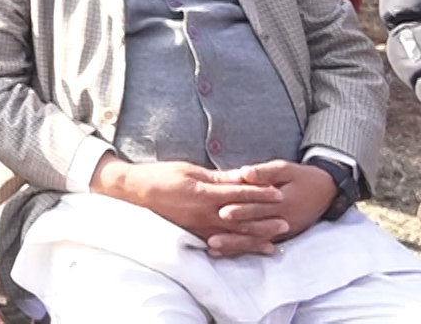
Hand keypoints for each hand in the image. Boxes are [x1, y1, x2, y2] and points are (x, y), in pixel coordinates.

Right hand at [92, 157, 286, 253]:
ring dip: (254, 239)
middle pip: (241, 219)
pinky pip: (217, 244)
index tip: (279, 193)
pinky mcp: (191, 235)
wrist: (134, 191)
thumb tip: (242, 177)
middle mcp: (202, 213)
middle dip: (264, 221)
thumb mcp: (190, 170)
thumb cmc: (161, 175)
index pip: (239, 194)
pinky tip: (247, 250)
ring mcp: (197, 227)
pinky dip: (235, 248)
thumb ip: (217, 177)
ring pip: (232, 236)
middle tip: (286, 223)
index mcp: (203, 193)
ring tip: (274, 242)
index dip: (261, 193)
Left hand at [206, 160, 338, 255]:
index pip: (259, 207)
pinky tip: (223, 253)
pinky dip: (241, 249)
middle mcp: (283, 220)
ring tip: (213, 247)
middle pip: (255, 227)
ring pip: (255, 241)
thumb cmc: (301, 177)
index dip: (241, 210)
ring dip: (234, 245)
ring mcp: (282, 231)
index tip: (221, 211)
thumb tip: (244, 173)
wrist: (326, 192)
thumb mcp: (286, 169)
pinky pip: (259, 245)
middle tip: (212, 238)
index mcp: (283, 201)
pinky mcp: (279, 237)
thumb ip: (265, 172)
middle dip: (233, 233)